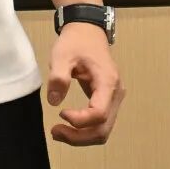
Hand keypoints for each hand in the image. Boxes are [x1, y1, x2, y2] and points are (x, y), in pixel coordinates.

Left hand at [46, 25, 123, 146]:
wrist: (88, 31)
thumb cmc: (76, 42)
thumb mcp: (62, 55)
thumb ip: (58, 77)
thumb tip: (53, 102)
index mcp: (107, 82)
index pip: (98, 113)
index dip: (79, 121)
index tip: (60, 113)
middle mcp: (116, 93)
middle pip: (103, 129)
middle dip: (79, 137)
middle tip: (55, 132)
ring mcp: (114, 98)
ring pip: (103, 130)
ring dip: (82, 137)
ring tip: (58, 131)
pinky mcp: (108, 101)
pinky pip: (100, 123)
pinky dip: (85, 131)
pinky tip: (68, 126)